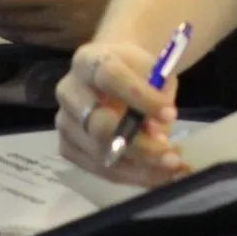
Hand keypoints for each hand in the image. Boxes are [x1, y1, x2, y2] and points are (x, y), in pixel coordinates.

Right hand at [55, 40, 185, 186]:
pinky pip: (97, 168)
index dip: (139, 96)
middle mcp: (69, 90)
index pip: (110, 76)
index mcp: (90, 61)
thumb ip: (158, 97)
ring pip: (99, 152)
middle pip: (98, 123)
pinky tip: (154, 174)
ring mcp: (65, 121)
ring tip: (170, 168)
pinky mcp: (67, 146)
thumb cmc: (136, 70)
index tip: (170, 113)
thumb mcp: (155, 72)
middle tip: (172, 156)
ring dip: (138, 166)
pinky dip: (128, 174)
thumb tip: (157, 138)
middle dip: (139, 145)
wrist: (113, 71)